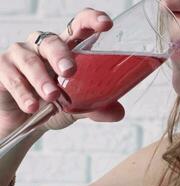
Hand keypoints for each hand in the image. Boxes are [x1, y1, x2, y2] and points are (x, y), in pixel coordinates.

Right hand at [0, 8, 124, 137]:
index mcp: (68, 50)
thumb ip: (96, 108)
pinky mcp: (3, 68)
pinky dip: (23, 92)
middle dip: (62, 55)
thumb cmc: (53, 105)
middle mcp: (44, 47)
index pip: (80, 26)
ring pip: (30, 59)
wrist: (23, 122)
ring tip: (52, 98)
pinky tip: (32, 106)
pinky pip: (11, 76)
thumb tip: (118, 113)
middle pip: (53, 41)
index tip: (106, 25)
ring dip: (41, 79)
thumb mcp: (78, 108)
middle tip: (70, 71)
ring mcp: (22, 55)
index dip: (92, 20)